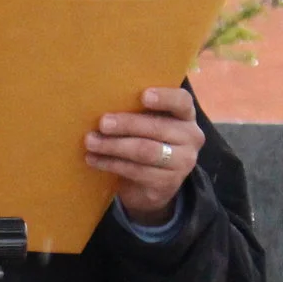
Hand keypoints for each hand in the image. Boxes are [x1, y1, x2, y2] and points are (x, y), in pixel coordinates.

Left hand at [86, 86, 201, 220]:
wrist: (152, 185)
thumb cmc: (146, 141)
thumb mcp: (146, 123)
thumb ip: (136, 111)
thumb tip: (101, 101)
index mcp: (185, 115)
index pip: (182, 101)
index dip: (164, 98)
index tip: (143, 96)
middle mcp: (191, 137)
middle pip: (157, 127)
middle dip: (127, 124)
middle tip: (102, 123)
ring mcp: (183, 162)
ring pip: (145, 151)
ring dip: (114, 146)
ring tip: (91, 142)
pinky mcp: (169, 183)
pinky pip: (137, 171)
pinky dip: (111, 164)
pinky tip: (93, 159)